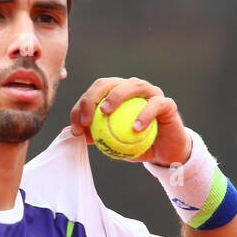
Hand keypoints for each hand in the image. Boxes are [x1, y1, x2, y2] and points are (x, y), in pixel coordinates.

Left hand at [67, 77, 192, 166]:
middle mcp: (133, 88)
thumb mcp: (111, 143)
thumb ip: (93, 134)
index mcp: (117, 93)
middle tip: (87, 118)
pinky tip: (135, 128)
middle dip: (93, 97)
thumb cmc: (136, 145)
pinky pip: (155, 105)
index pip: (95, 92)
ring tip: (106, 112)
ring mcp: (151, 93)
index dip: (81, 106)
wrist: (164, 153)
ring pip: (133, 85)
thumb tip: (68, 132)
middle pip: (109, 83)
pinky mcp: (167, 103)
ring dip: (117, 96)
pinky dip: (145, 114)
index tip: (76, 128)